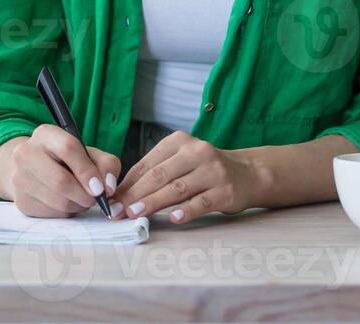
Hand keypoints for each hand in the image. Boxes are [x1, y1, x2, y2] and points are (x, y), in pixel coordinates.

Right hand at [0, 125, 120, 217]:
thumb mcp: (88, 154)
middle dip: (85, 195)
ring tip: (81, 199)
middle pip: (61, 181)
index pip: (68, 148)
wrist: (34, 170)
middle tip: (95, 198)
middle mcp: (26, 153)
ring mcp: (20, 178)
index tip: (100, 188)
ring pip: (58, 201)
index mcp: (45, 134)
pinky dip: (66, 212)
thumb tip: (107, 188)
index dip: (87, 171)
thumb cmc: (67, 161)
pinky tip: (66, 203)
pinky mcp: (22, 201)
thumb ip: (106, 164)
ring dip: (78, 205)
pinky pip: (52, 214)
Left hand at [111, 131, 264, 224]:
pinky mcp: (225, 191)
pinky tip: (172, 218)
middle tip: (117, 211)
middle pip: (159, 175)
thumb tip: (122, 194)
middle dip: (135, 194)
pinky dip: (186, 210)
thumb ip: (156, 172)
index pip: (147, 164)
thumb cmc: (204, 170)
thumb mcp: (180, 162)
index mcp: (178, 141)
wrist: (248, 173)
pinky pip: (201, 202)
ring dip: (153, 202)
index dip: (127, 183)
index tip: (111, 199)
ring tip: (135, 214)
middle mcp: (196, 152)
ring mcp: (212, 171)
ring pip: (177, 188)